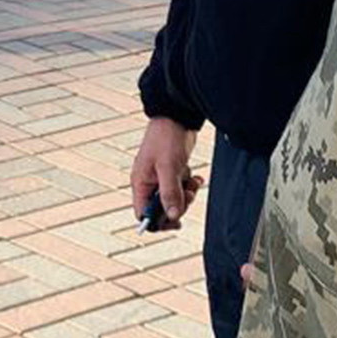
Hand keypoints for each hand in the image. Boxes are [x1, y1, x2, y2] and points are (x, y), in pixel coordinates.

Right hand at [130, 117, 201, 231]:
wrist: (177, 116)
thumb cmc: (166, 137)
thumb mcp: (168, 167)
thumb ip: (169, 192)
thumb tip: (172, 216)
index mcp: (140, 183)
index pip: (143, 213)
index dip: (158, 221)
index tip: (175, 220)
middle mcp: (148, 182)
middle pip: (161, 208)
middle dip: (177, 205)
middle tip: (188, 195)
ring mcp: (160, 177)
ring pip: (173, 199)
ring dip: (186, 195)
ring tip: (192, 183)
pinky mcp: (172, 172)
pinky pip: (180, 188)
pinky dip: (190, 185)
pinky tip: (196, 178)